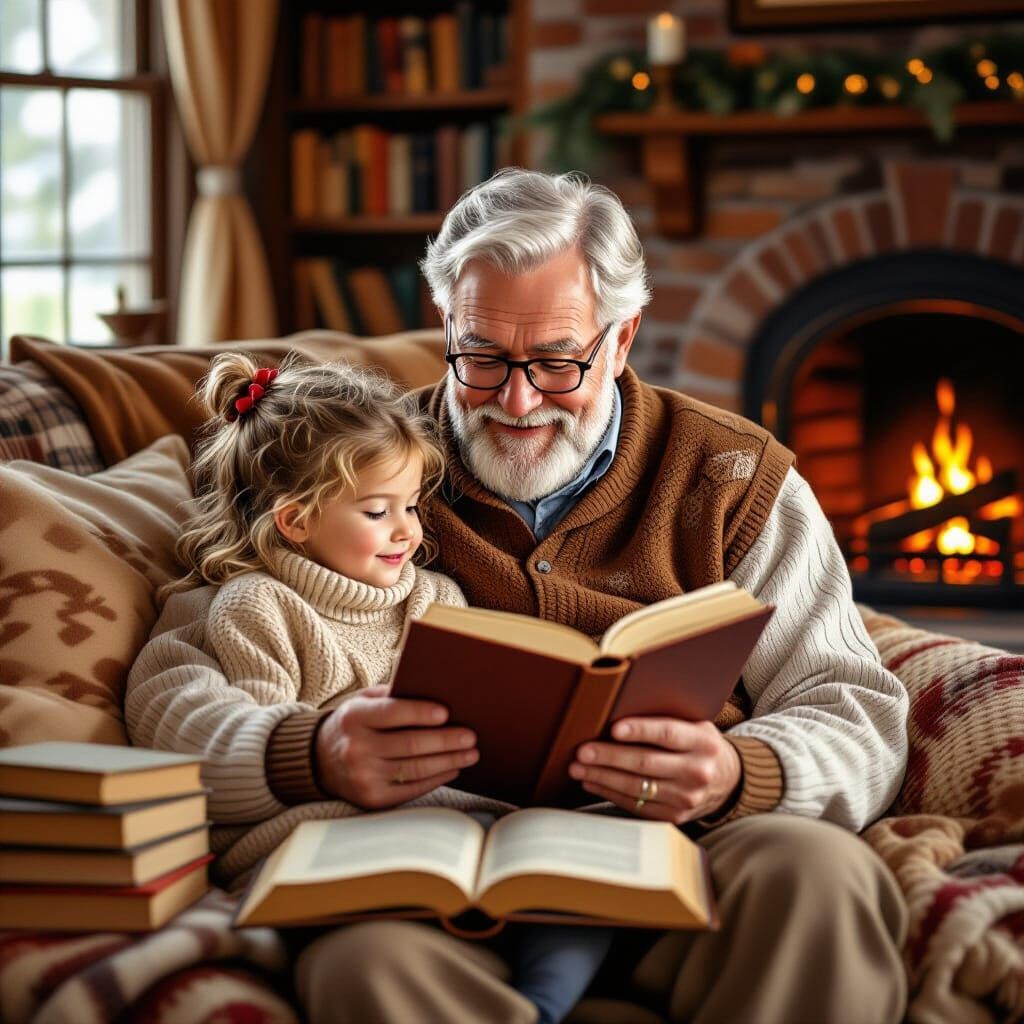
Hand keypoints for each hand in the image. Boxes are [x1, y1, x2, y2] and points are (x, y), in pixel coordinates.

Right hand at [315, 686, 478, 808]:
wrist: (320, 760)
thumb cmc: (354, 723)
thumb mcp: (363, 701)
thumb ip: (391, 694)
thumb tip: (434, 691)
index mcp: (354, 717)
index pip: (392, 713)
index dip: (420, 713)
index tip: (446, 713)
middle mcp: (356, 748)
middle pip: (410, 744)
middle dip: (446, 740)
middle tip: (471, 736)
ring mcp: (363, 777)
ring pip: (415, 768)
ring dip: (448, 761)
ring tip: (470, 753)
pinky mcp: (372, 798)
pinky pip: (411, 789)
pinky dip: (436, 779)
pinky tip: (452, 768)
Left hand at [569, 718, 740, 823]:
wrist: (727, 781)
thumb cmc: (699, 745)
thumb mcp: (695, 726)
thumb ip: (667, 718)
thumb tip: (620, 708)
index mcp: (703, 742)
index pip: (668, 734)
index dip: (640, 730)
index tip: (614, 728)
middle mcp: (697, 771)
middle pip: (646, 763)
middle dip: (609, 757)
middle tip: (583, 751)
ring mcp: (686, 798)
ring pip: (636, 787)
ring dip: (602, 777)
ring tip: (578, 768)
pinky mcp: (674, 816)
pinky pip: (636, 805)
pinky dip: (610, 793)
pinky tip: (593, 783)